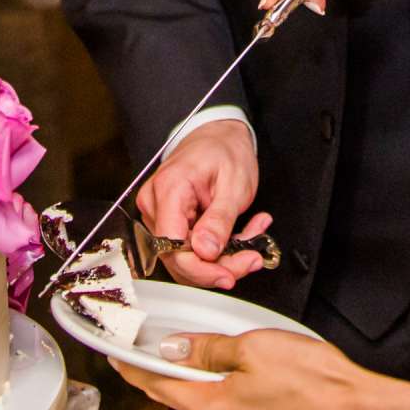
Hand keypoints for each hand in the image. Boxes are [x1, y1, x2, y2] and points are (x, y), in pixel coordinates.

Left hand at [116, 329, 380, 409]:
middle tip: (138, 349)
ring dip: (184, 374)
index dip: (131, 366)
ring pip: (199, 396)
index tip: (114, 353)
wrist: (352, 406)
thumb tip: (175, 348)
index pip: (156, 384)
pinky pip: (221, 400)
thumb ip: (208, 349)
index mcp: (210, 406)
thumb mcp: (251, 349)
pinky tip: (218, 364)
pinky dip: (210, 381)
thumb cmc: (310, 380)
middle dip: (154, 371)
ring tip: (176, 350)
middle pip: (175, 393)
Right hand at [137, 121, 271, 289]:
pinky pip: (191, 248)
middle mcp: (156, 205)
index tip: (229, 274)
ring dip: (223, 258)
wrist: (218, 134)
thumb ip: (219, 220)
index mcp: (169, 190)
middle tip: (252, 257)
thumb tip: (206, 252)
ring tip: (253, 239)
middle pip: (179, 258)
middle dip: (219, 266)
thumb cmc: (223, 149)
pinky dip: (219, 249)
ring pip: (187, 258)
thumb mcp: (233, 183)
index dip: (200, 269)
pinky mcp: (170, 222)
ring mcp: (160, 215)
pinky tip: (241, 236)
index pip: (171, 247)